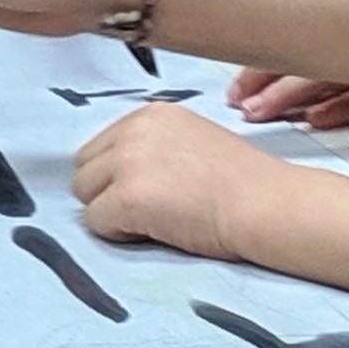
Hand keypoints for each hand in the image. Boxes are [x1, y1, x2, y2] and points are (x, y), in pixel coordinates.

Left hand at [72, 101, 285, 256]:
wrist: (264, 203)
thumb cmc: (242, 182)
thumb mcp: (192, 141)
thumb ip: (153, 147)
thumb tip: (121, 171)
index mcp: (150, 113)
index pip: (101, 146)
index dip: (118, 175)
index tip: (150, 188)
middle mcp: (133, 130)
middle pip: (84, 168)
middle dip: (106, 191)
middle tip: (149, 208)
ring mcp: (127, 163)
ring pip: (83, 194)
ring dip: (109, 211)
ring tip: (153, 218)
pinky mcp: (127, 198)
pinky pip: (94, 222)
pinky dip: (117, 233)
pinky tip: (155, 230)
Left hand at [227, 58, 348, 156]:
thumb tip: (333, 96)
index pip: (317, 40)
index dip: (277, 58)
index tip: (245, 77)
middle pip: (311, 53)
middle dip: (267, 74)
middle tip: (233, 96)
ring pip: (332, 73)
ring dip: (289, 95)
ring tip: (253, 112)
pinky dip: (338, 110)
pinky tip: (311, 125)